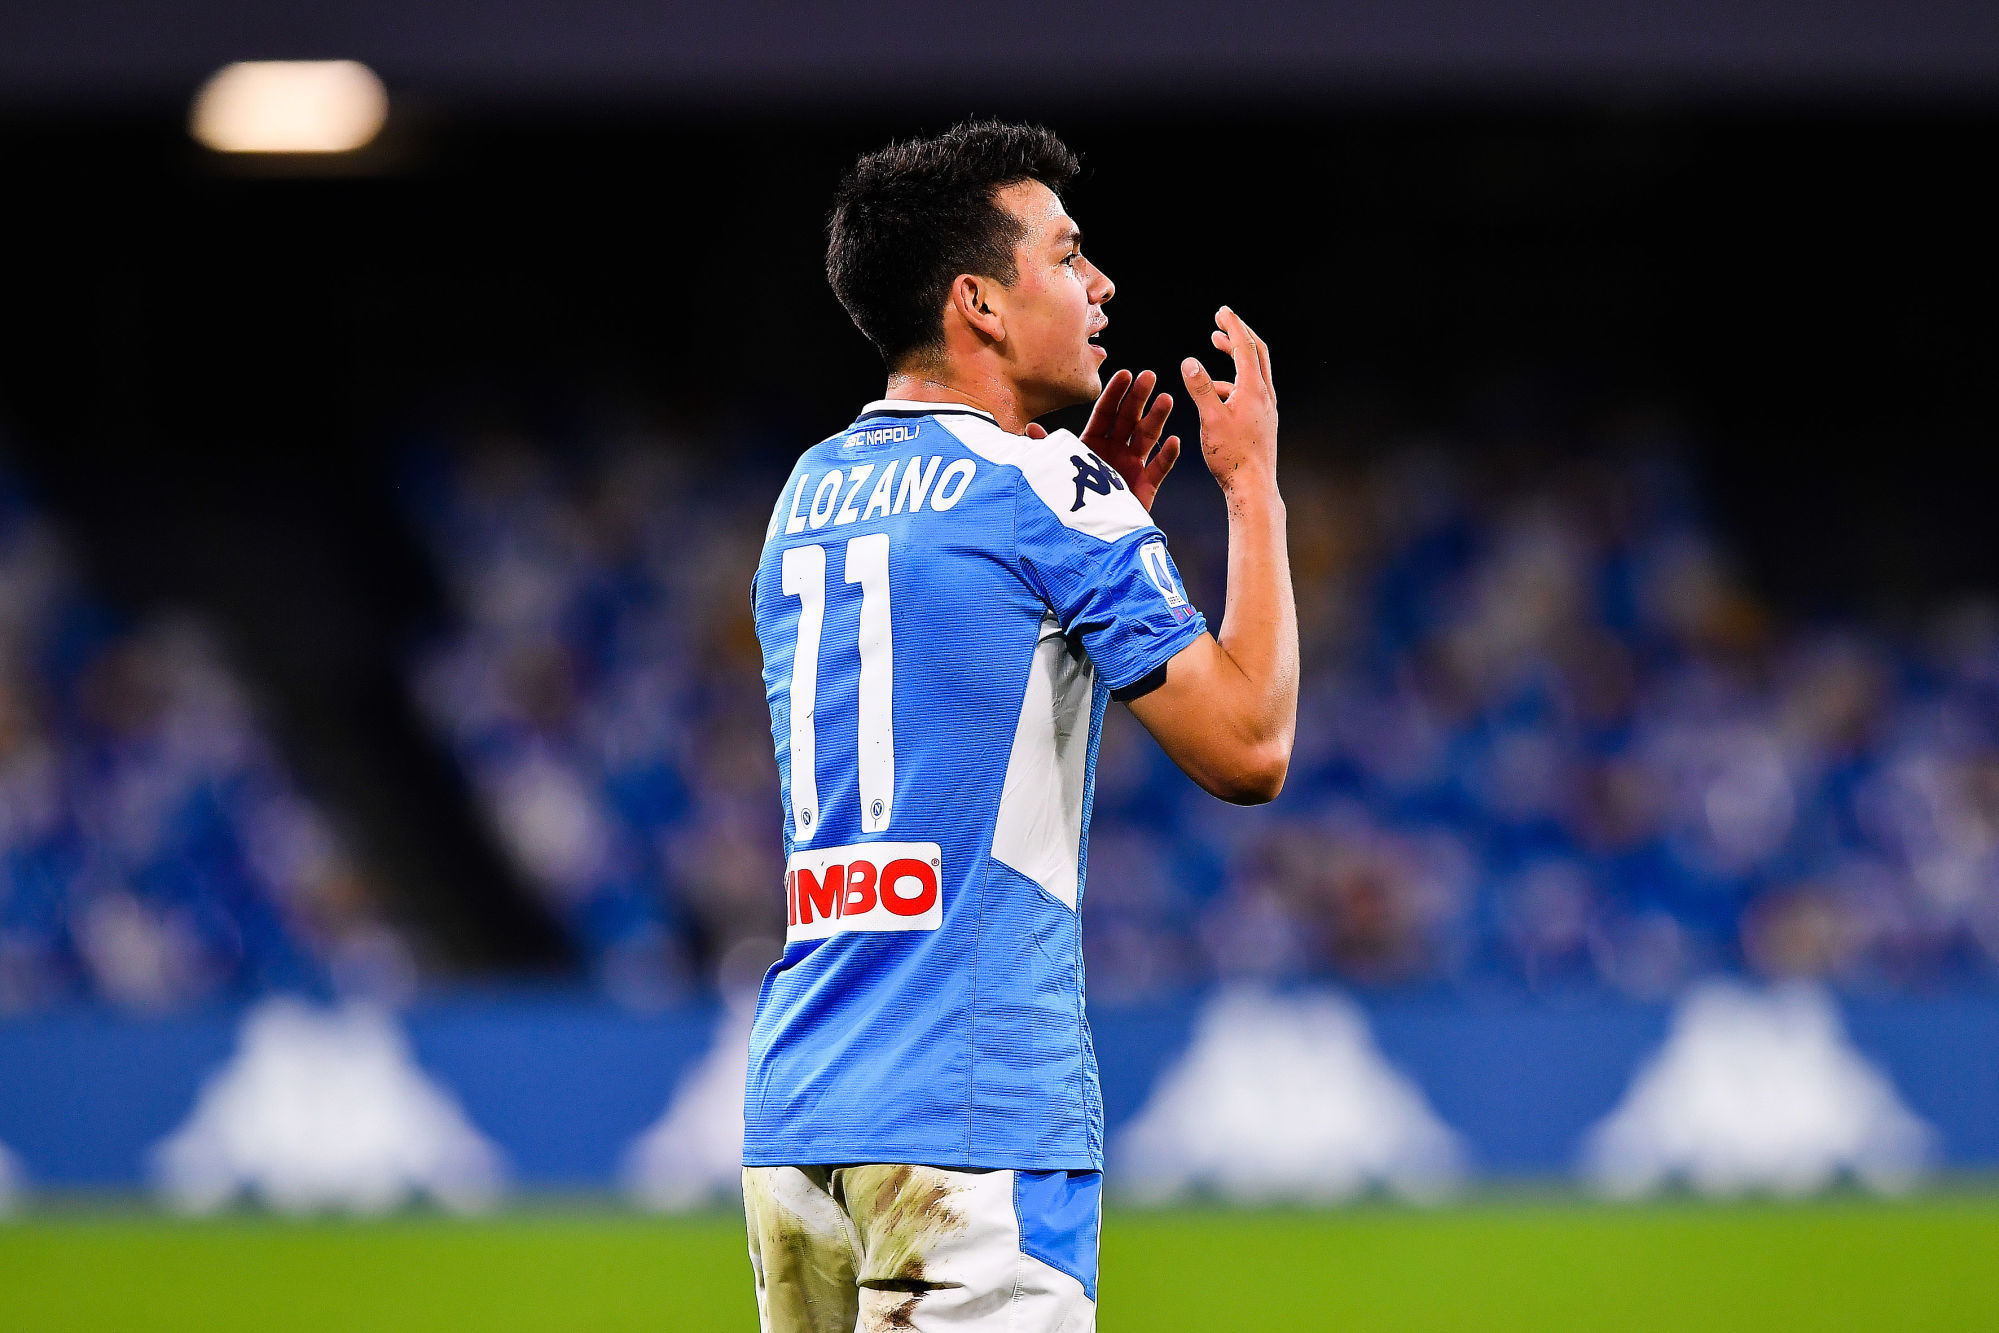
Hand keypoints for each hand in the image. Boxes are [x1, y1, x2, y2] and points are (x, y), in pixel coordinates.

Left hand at [1023, 368, 1179, 511]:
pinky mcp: (1144, 486)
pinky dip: (1166, 456)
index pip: (1105, 413)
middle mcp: (1114, 451)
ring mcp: (1131, 467)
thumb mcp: (1054, 471)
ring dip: (1157, 418)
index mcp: (1093, 444)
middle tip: (1149, 376)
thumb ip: (1047, 450)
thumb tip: (1030, 429)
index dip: (1115, 394)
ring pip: (1146, 438)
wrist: (1085, 536)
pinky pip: (1158, 469)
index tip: (1125, 373)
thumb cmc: (1067, 500)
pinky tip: (1173, 441)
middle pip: (1128, 419)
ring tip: (1166, 399)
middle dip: (1139, 397)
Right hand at [1181, 307, 1276, 498]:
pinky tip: (1216, 394)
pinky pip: (1250, 391)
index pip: (1245, 347)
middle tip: (1221, 324)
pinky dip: (1233, 382)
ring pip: (1253, 373)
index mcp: (1253, 390)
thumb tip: (1189, 362)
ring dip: (1235, 358)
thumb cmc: (1232, 456)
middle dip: (1238, 336)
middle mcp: (1264, 396)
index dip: (1233, 326)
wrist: (1253, 487)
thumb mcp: (1211, 419)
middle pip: (1256, 354)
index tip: (1222, 312)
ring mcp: (1266, 409)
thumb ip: (1201, 389)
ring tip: (1215, 351)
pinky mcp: (1263, 422)